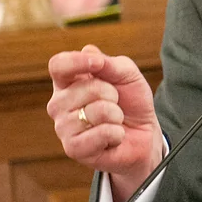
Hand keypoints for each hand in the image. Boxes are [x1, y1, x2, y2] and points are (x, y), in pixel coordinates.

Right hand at [47, 45, 161, 201]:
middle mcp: (59, 104)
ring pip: (96, 111)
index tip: (98, 64)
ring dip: (116, 115)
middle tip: (115, 103)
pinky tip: (113, 137)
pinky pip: (101, 133)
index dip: (76, 61)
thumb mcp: (128, 75)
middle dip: (112, 94)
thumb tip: (89, 52)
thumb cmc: (130, 101)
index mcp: (68, 82)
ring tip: (114, 121)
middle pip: (85, 88)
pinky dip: (116, 133)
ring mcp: (63, 127)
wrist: (143, 134)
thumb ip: (110, 63)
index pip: (58, 65)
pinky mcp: (73, 149)